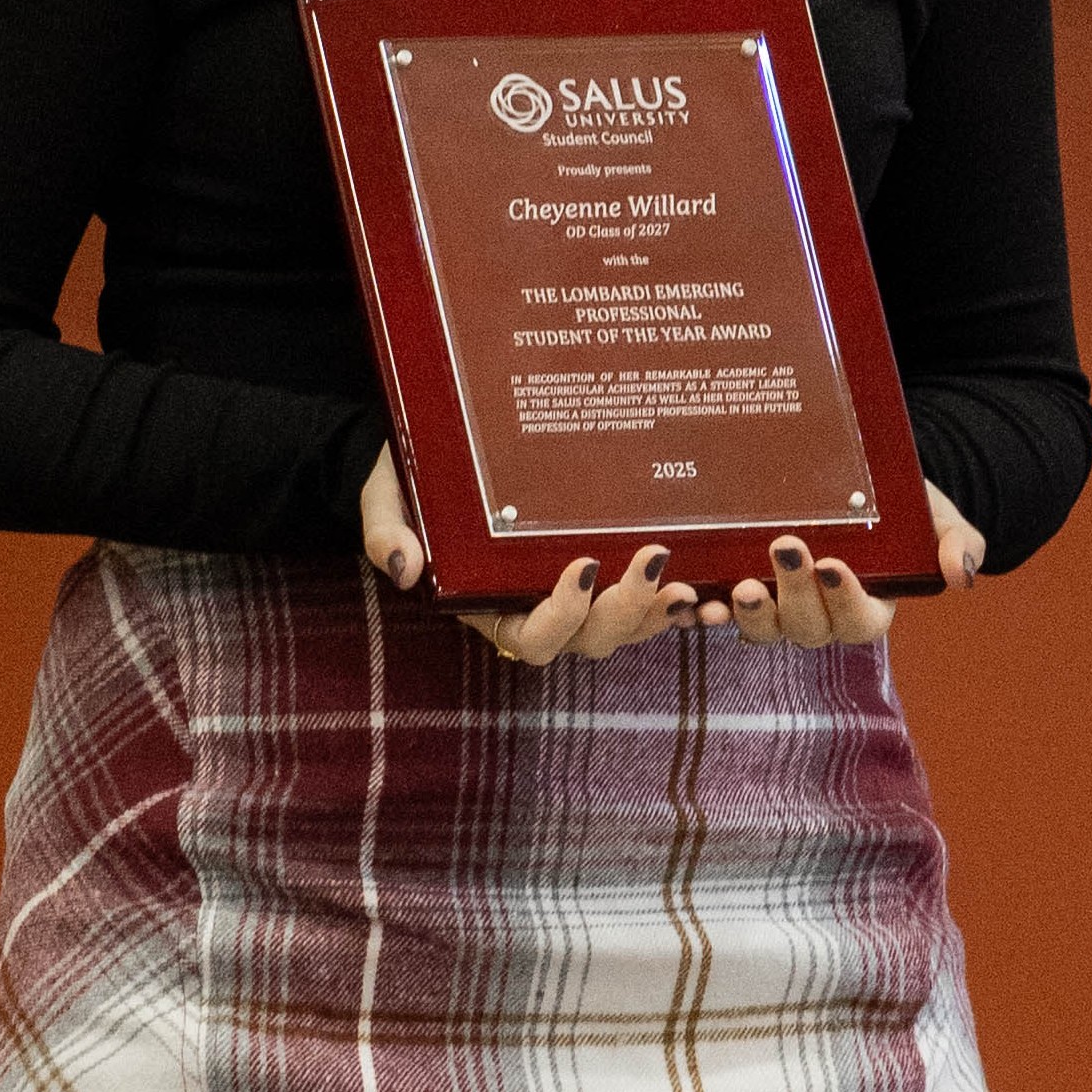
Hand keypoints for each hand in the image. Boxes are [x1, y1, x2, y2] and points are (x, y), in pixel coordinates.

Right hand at [359, 447, 700, 662]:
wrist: (423, 451)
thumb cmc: (404, 481)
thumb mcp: (385, 501)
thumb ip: (389, 533)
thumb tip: (405, 568)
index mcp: (486, 606)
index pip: (531, 637)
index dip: (561, 614)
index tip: (582, 565)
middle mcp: (532, 609)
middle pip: (589, 640)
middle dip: (626, 611)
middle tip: (654, 561)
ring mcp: (567, 593)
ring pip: (621, 628)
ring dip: (656, 614)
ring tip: (690, 585)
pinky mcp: (596, 568)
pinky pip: (637, 599)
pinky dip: (668, 600)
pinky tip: (706, 584)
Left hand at [705, 482, 985, 648]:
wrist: (857, 482)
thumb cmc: (901, 505)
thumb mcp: (934, 515)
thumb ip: (957, 542)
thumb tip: (961, 574)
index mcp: (869, 605)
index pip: (861, 620)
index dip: (846, 600)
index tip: (834, 565)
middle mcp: (822, 616)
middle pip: (808, 627)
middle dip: (794, 595)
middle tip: (783, 550)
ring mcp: (780, 607)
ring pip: (765, 630)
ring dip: (749, 615)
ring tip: (738, 588)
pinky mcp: (745, 592)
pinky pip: (725, 615)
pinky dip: (709, 613)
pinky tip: (695, 601)